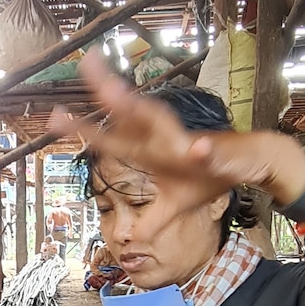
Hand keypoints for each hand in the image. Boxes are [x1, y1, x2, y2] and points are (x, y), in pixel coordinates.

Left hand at [53, 48, 304, 239]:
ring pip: (163, 123)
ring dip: (144, 111)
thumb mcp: (174, 207)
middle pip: (131, 114)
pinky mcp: (214, 153)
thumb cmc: (208, 179)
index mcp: (150, 152)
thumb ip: (152, 221)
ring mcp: (186, 143)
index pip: (111, 139)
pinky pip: (207, 153)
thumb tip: (133, 239)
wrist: (247, 164)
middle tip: (86, 66)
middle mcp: (162, 140)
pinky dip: (203, 153)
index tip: (56, 117)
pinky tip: (198, 151)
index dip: (85, 130)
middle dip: (109, 93)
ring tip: (120, 95)